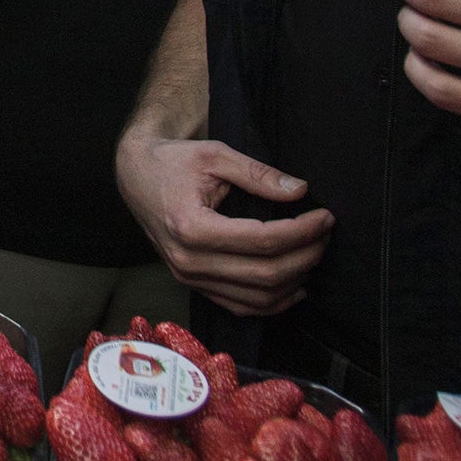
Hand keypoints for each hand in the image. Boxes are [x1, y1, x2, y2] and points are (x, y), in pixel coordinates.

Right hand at [115, 130, 332, 315]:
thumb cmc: (170, 161)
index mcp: (191, 226)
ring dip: (295, 280)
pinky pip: (239, 306)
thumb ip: (258, 174)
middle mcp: (188, 260)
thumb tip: (299, 190)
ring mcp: (188, 276)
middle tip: (325, 234)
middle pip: (265, 274)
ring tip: (314, 254)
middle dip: (306, 255)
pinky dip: (273, 302)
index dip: (303, 231)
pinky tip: (294, 284)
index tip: (324, 216)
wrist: (134, 175)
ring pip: (257, 298)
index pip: (263, 240)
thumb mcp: (214, 155)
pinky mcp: (191, 283)